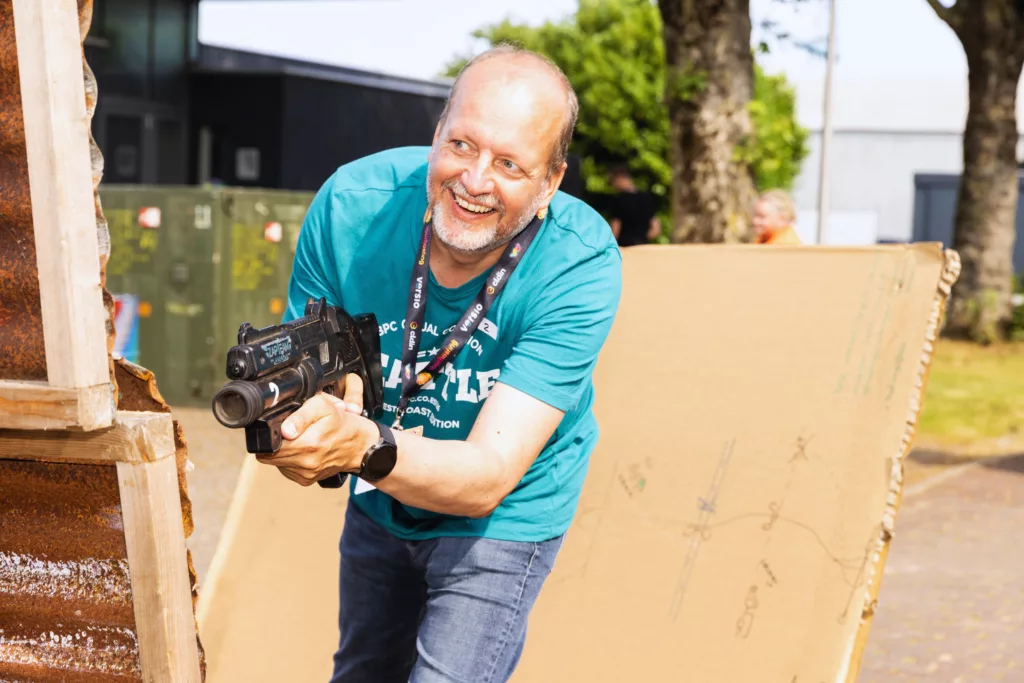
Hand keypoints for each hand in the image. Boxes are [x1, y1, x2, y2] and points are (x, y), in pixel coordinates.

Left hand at [256, 375, 376, 485]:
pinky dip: (291, 460)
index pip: (269, 445)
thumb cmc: (344, 425)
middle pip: (269, 455)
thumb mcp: (325, 407)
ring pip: (276, 463)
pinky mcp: (306, 480)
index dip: (270, 434)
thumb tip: (285, 431)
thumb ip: (301, 415)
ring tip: (301, 439)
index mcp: (308, 444)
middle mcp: (305, 463)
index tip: (279, 427)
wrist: (362, 447)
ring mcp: (305, 474)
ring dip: (283, 451)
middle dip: (276, 442)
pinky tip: (304, 450)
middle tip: (291, 431)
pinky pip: (286, 469)